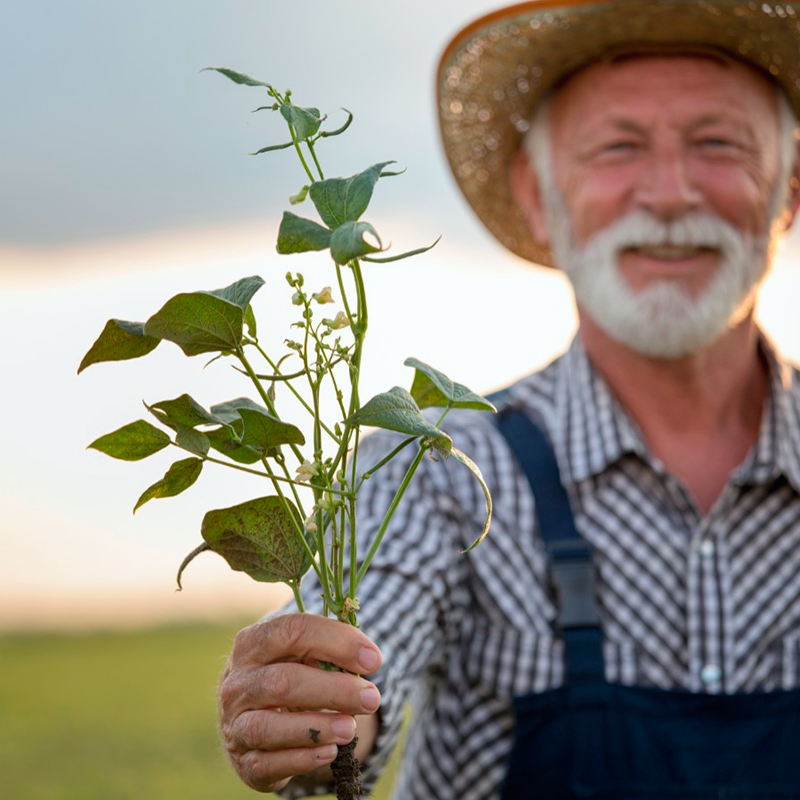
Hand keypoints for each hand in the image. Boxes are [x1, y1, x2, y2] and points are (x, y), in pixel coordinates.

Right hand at [218, 613, 382, 792]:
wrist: (254, 716)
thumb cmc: (290, 675)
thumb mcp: (303, 655)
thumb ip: (330, 651)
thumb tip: (367, 660)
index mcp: (252, 643)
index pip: (292, 631)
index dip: (337, 642)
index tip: (373, 659)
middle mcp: (237, 682)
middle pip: (282, 682)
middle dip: (334, 690)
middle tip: (371, 698)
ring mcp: (235, 723)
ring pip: (268, 726)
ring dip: (316, 728)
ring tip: (351, 729)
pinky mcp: (243, 761)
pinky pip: (267, 764)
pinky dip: (302, 759)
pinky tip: (330, 751)